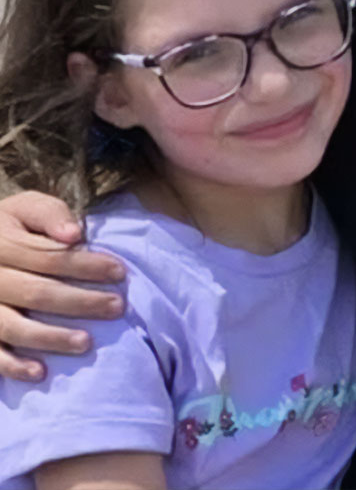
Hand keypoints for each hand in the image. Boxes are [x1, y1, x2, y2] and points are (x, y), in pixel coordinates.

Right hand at [0, 191, 125, 381]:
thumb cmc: (9, 225)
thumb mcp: (26, 207)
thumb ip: (50, 214)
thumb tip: (74, 234)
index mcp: (3, 242)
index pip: (48, 257)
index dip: (86, 265)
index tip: (120, 272)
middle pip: (37, 293)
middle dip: (80, 302)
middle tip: (116, 307)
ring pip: (14, 327)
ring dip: (52, 337)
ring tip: (87, 342)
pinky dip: (13, 365)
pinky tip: (40, 372)